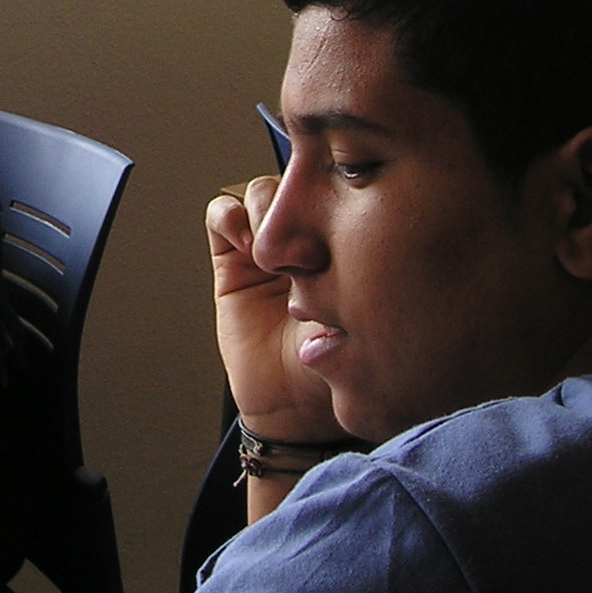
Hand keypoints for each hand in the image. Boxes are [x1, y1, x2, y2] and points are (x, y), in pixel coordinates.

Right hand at [207, 178, 347, 446]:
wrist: (299, 409)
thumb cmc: (343, 364)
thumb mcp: (369, 310)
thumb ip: (367, 271)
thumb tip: (369, 229)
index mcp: (345, 240)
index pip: (338, 187)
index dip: (339, 194)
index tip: (351, 226)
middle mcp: (305, 235)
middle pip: (298, 183)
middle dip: (304, 203)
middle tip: (314, 253)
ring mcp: (266, 245)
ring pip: (263, 192)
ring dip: (270, 211)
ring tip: (280, 256)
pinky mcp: (231, 262)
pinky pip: (222, 213)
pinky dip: (232, 217)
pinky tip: (249, 247)